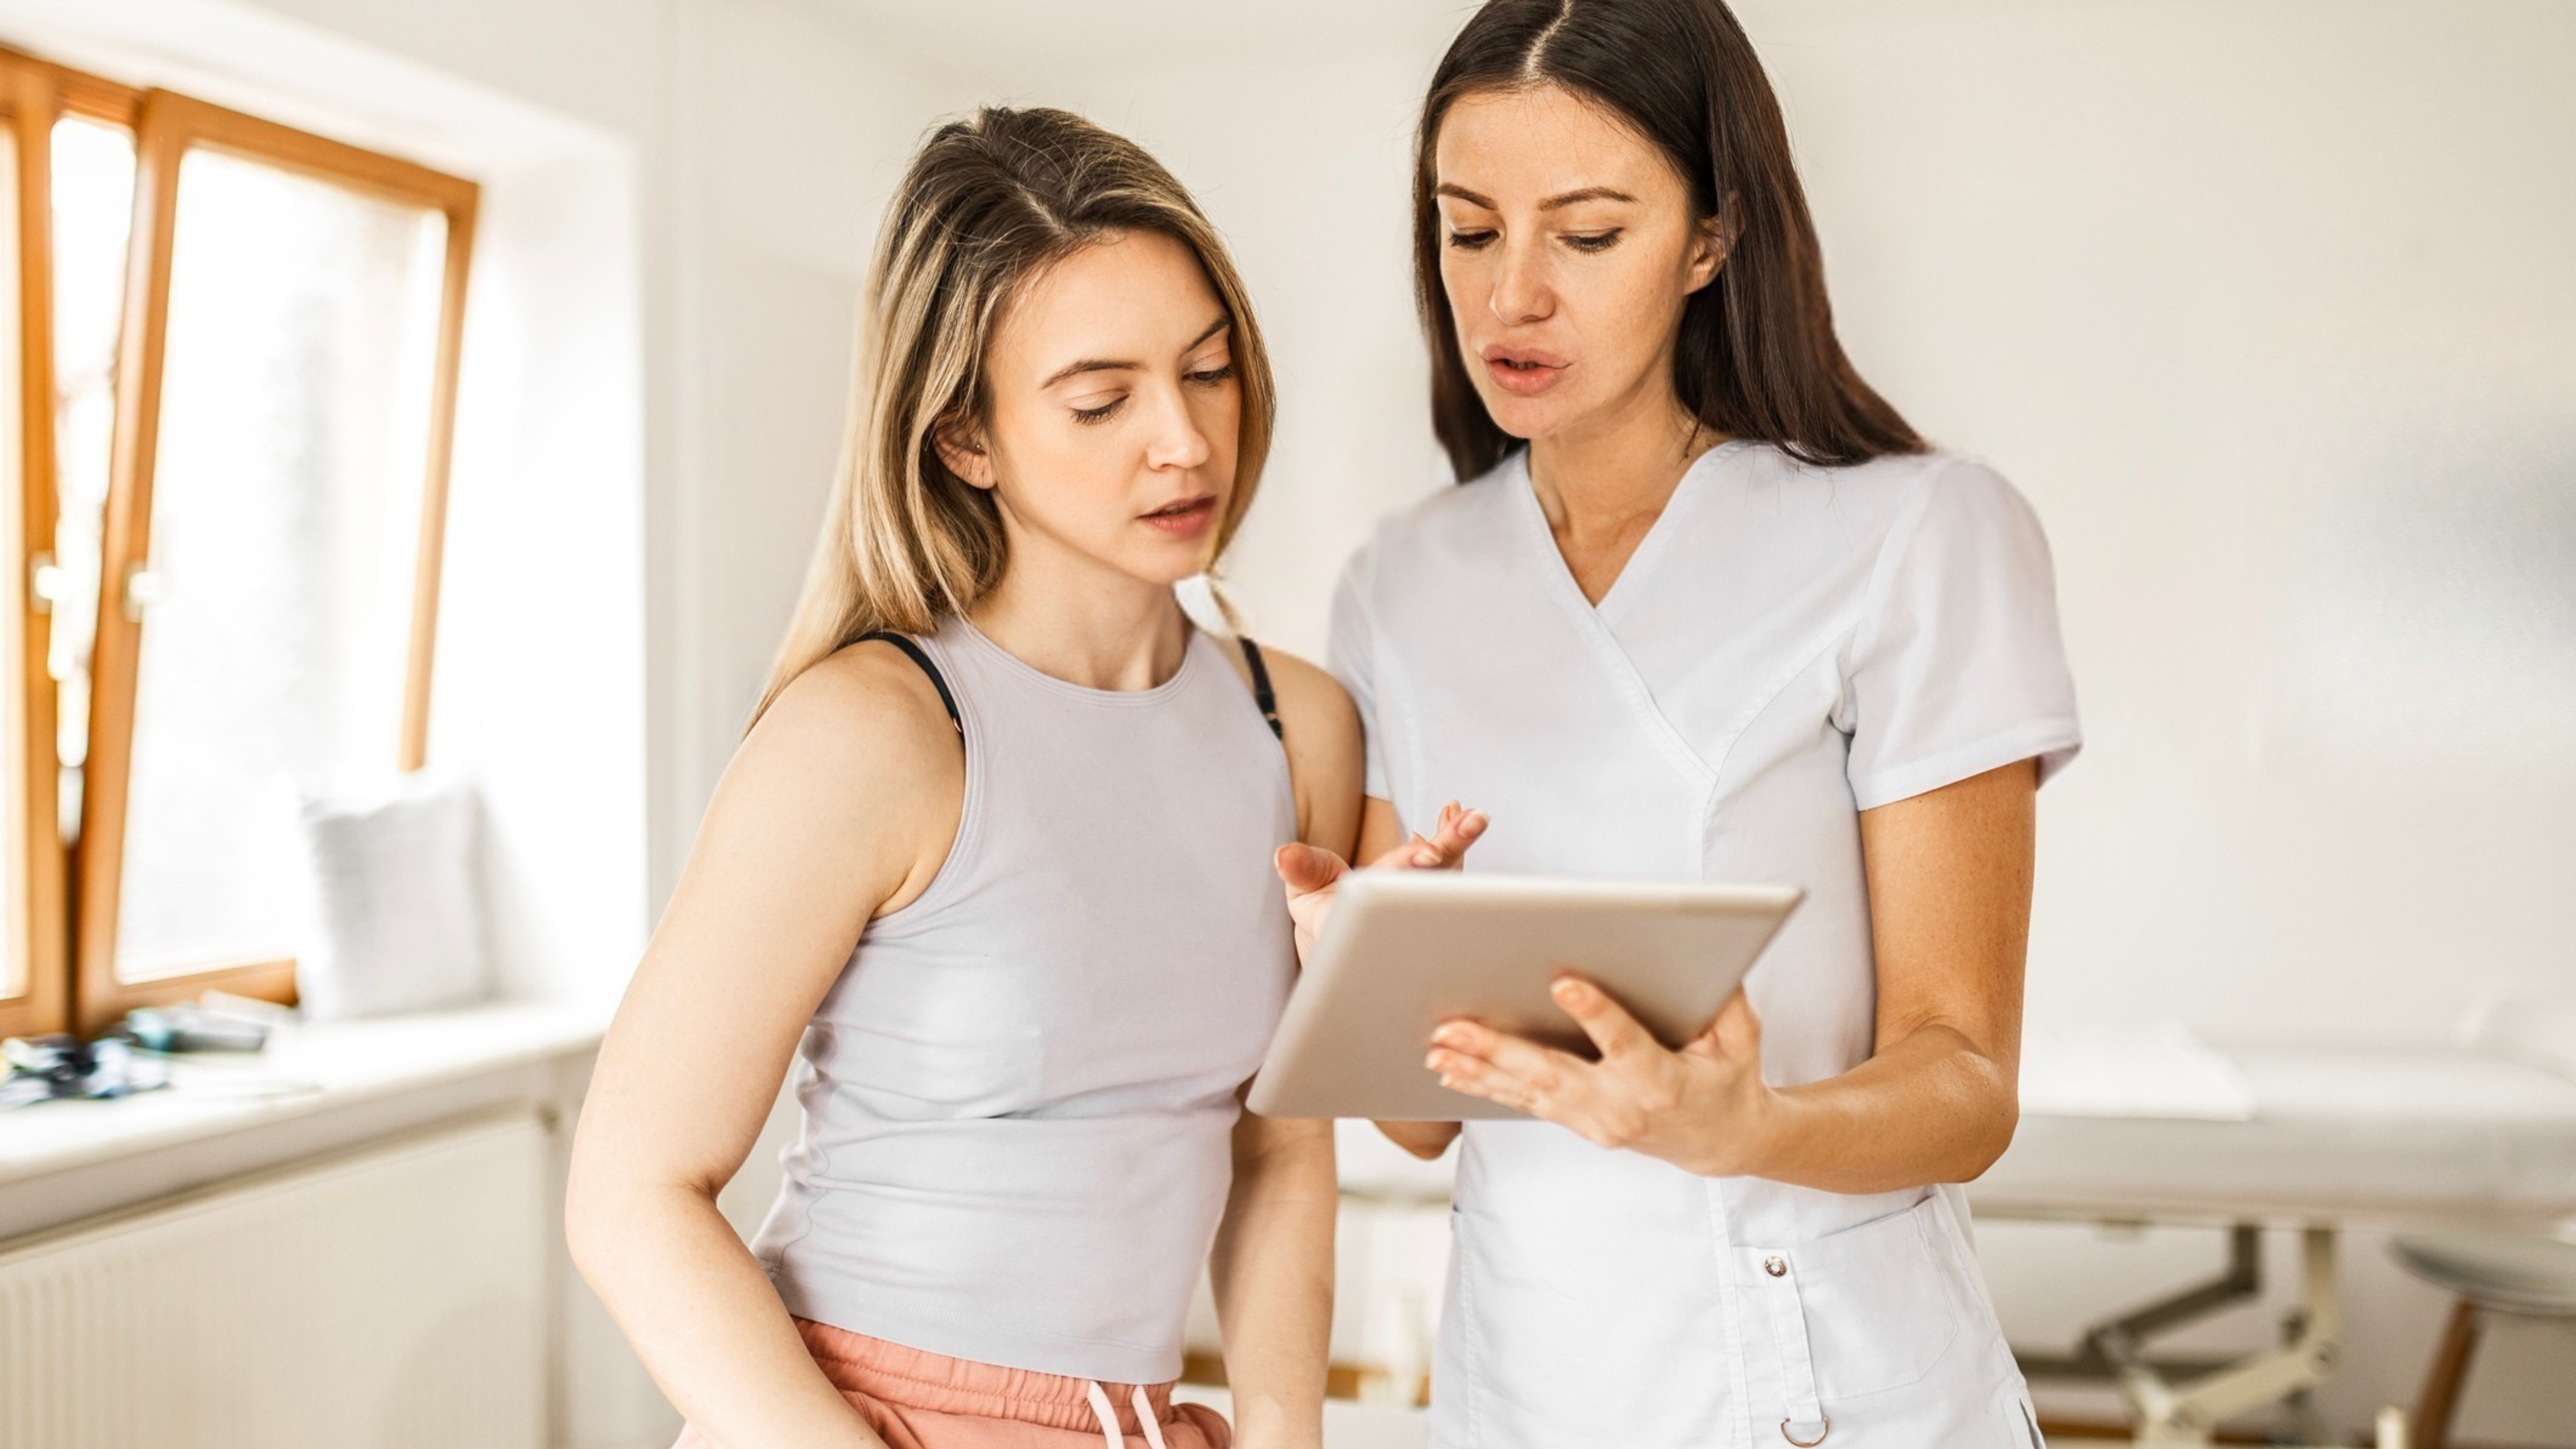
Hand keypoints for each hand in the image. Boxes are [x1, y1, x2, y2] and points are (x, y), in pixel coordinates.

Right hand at [1273, 801, 1485, 964]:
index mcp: (1367, 913)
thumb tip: (1285, 856)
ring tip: (1473, 815)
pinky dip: (1453, 840)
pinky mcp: (1429, 890)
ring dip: (1459, 842)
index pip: (1390, 889)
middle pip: (1429, 881)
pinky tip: (1456, 813)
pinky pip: (1448, 868)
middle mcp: (1399, 910)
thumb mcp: (1304, 892)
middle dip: (1449, 849)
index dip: (1407, 869)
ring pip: (1446, 875)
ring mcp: (1417, 902)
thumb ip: (1300, 870)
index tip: (1428, 852)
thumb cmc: (1326, 914)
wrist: (1344, 938)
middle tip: (1471, 822)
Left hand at [1425, 975, 1781, 1177]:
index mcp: (1663, 1080)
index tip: (1564, 983)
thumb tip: (1702, 950)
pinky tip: (1449, 1070)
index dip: (1595, 1014)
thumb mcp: (1740, 1037)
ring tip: (1437, 1046)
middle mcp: (1621, 1107)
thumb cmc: (1729, 1078)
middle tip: (1454, 1027)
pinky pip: (1525, 1103)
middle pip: (1553, 1074)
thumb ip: (1723, 999)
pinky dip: (1486, 1086)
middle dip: (1499, 1049)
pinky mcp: (1579, 1124)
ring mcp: (1595, 1122)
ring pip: (1528, 1092)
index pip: (1625, 1042)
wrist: (1720, 1142)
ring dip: (1478, 1068)